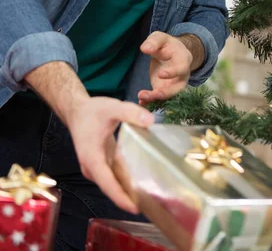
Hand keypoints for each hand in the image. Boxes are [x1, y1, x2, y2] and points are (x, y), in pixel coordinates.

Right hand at [67, 96, 153, 212]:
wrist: (77, 111)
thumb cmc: (92, 111)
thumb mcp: (111, 108)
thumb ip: (129, 112)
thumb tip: (150, 120)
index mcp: (92, 158)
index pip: (107, 183)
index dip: (120, 197)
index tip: (135, 208)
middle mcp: (91, 168)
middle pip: (110, 188)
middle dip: (128, 198)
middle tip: (150, 203)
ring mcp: (95, 168)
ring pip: (112, 184)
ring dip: (127, 191)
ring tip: (150, 196)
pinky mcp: (100, 165)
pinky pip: (113, 177)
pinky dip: (125, 181)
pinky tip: (141, 181)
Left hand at [138, 31, 193, 104]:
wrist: (170, 53)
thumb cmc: (166, 45)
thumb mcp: (160, 38)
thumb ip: (153, 42)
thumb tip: (145, 48)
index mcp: (183, 59)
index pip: (181, 68)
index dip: (172, 72)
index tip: (161, 74)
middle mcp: (182, 76)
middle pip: (178, 87)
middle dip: (166, 92)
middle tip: (153, 94)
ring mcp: (174, 85)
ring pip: (169, 96)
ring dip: (157, 99)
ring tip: (142, 98)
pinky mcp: (165, 91)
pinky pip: (160, 99)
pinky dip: (151, 102)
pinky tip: (141, 103)